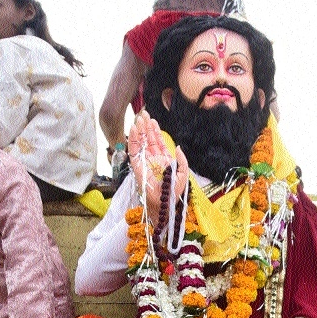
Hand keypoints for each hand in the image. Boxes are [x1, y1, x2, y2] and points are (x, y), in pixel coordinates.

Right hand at [128, 110, 187, 225]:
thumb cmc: (174, 192)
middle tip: (144, 113)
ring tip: (139, 118)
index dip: (155, 131)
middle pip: (148, 139)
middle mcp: (153, 159)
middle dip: (146, 126)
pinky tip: (134, 129)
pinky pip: (134, 151)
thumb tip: (178, 147)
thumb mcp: (183, 174)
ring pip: (141, 143)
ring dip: (140, 130)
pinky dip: (133, 139)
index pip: (158, 142)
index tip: (153, 120)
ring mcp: (144, 162)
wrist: (164, 203)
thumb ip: (182, 160)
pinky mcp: (137, 166)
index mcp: (163, 160)